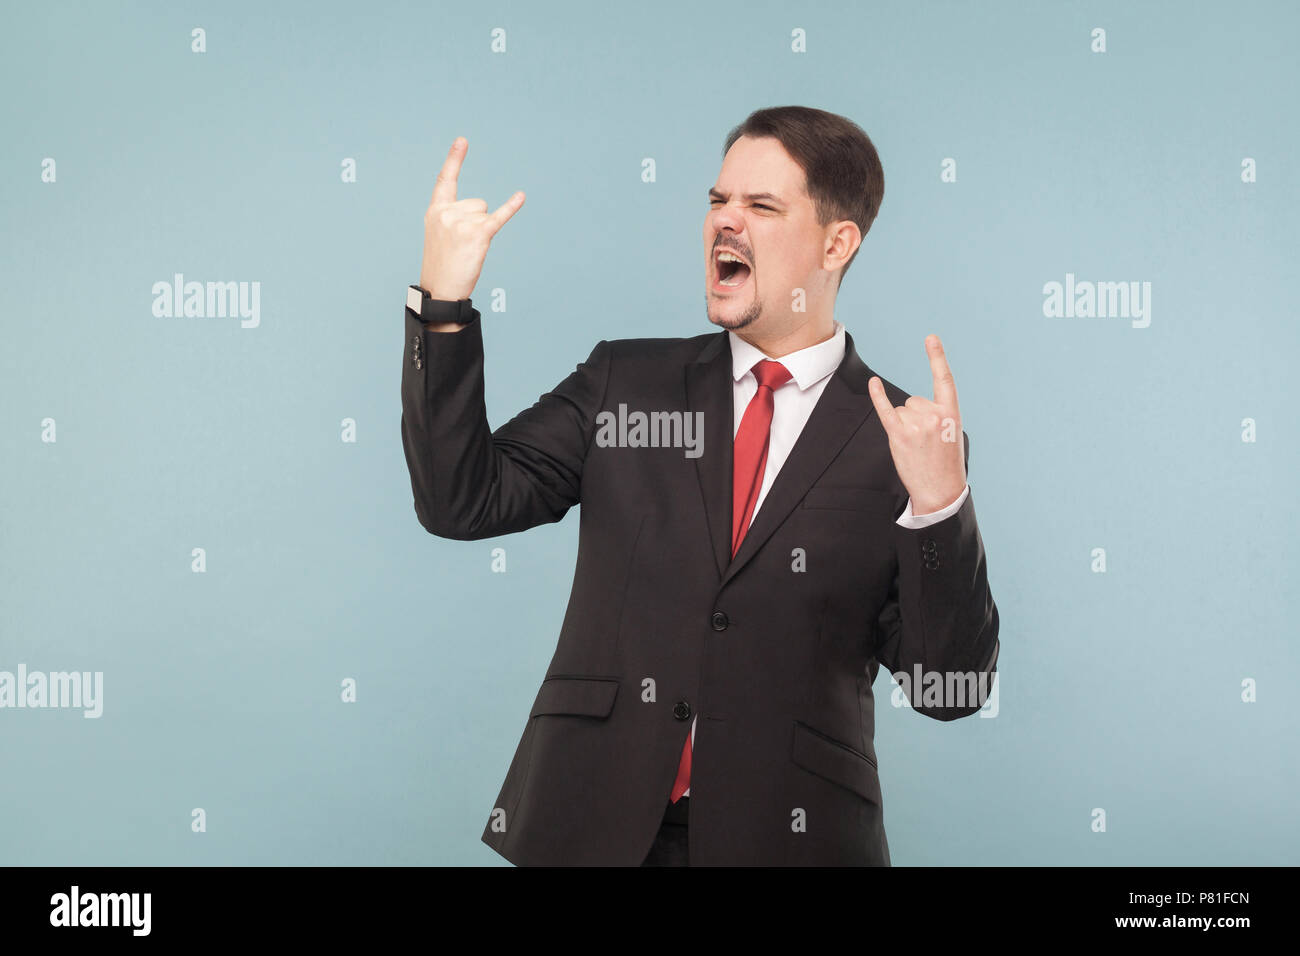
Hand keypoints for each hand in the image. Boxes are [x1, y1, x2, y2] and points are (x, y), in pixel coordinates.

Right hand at [419, 137, 524, 301]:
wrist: (441, 290)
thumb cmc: (442, 263)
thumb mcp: (440, 233)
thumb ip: (454, 215)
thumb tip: (483, 210)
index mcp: (436, 210)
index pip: (446, 180)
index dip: (454, 159)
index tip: (463, 140)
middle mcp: (447, 212)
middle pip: (478, 203)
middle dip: (476, 222)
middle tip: (462, 245)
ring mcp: (462, 222)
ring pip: (486, 213)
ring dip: (483, 232)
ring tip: (467, 249)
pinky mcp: (478, 235)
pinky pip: (498, 217)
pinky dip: (511, 207)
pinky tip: (521, 196)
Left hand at [867, 334, 966, 515]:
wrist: (941, 490)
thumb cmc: (945, 463)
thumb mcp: (951, 434)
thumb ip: (936, 414)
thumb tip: (909, 405)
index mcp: (951, 413)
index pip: (944, 379)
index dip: (937, 357)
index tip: (930, 338)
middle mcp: (933, 414)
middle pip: (913, 400)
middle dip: (915, 417)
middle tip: (924, 441)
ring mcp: (916, 424)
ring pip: (900, 410)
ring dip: (904, 425)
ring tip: (916, 446)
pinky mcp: (899, 435)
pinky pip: (885, 410)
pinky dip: (878, 397)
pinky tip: (873, 384)